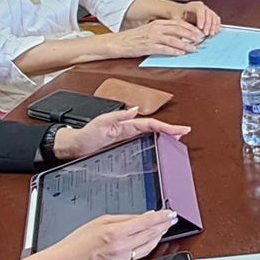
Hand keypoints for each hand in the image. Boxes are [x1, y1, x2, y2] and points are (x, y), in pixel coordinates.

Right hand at [43, 210, 176, 259]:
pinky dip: (149, 245)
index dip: (161, 217)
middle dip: (164, 225)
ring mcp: (122, 258)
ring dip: (159, 236)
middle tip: (172, 218)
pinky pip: (140, 254)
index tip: (170, 213)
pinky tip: (152, 239)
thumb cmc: (78, 241)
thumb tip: (142, 217)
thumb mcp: (100, 221)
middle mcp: (122, 247)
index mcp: (116, 232)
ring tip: (165, 227)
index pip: (146, 222)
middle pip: (150, 234)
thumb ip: (124, 218)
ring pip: (148, 246)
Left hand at [53, 107, 190, 159]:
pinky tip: (159, 149)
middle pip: (154, 128)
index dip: (167, 126)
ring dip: (164, 137)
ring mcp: (127, 138)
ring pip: (151, 135)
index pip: (151, 123)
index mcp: (126, 123)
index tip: (180, 129)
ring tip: (176, 140)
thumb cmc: (86, 135)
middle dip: (170, 130)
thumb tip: (135, 110)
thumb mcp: (101, 123)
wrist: (75, 147)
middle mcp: (128, 129)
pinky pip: (143, 143)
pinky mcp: (123, 147)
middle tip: (183, 134)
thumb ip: (118, 116)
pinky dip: (154, 144)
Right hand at [112, 17, 208, 58]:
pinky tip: (181, 53)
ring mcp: (152, 37)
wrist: (119, 42)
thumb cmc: (135, 37)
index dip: (190, 27)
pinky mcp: (149, 47)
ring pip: (174, 39)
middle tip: (200, 40)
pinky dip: (174, 51)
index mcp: (158, 23)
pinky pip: (165, 49)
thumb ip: (163, 31)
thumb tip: (178, 36)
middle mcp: (156, 28)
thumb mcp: (150, 30)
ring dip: (185, 44)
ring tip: (194, 48)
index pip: (178, 23)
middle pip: (178, 29)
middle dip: (191, 35)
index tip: (198, 32)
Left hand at [177, 0, 222, 36]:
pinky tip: (215, 31)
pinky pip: (216, 18)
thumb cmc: (177, 15)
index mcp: (193, 5)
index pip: (200, 10)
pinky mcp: (210, 14)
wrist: (179, 11)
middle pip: (209, 13)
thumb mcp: (176, 18)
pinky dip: (217, 25)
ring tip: (211, 34)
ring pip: (214, 16)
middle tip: (206, 33)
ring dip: (214, 26)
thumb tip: (185, 32)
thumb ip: (181, 24)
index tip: (201, 28)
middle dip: (208, 24)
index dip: (201, 19)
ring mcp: (207, 9)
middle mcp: (202, 6)